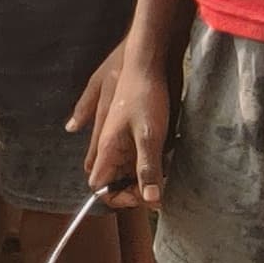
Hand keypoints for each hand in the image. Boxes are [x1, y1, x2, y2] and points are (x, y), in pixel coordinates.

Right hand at [69, 37, 173, 206]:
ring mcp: (118, 135)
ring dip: (141, 174)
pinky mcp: (130, 126)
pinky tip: (166, 155)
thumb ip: (148, 169)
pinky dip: (148, 160)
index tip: (143, 196)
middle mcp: (107, 144)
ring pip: (123, 166)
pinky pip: (134, 152)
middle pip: (109, 178)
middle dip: (130, 188)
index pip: (98, 185)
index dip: (117, 197)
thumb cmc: (145, 96)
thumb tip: (151, 201)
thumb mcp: (151, 138)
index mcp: (106, 147)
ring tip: (164, 170)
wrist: (148, 61)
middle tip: (156, 187)